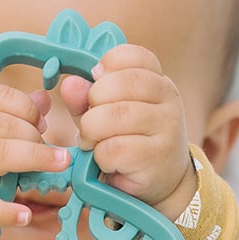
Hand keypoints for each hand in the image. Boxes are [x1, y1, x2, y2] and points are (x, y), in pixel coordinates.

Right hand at [0, 84, 70, 239]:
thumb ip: (9, 112)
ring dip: (35, 158)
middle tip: (54, 151)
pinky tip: (25, 215)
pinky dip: (6, 212)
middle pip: (4, 125)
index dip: (28, 108)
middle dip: (35, 135)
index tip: (40, 123)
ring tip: (59, 164)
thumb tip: (44, 100)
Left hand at [58, 44, 195, 219]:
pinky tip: (106, 161)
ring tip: (93, 142)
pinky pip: (115, 148)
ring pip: (115, 115)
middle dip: (94, 101)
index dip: (106, 67)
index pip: (132, 56)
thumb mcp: (107, 114)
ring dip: (92, 131)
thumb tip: (70, 84)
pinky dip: (100, 156)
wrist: (163, 183)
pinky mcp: (157, 156)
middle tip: (90, 121)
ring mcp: (167, 126)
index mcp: (157, 80)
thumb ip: (87, 98)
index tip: (96, 85)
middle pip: (121, 83)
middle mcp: (168, 98)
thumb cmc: (131, 142)